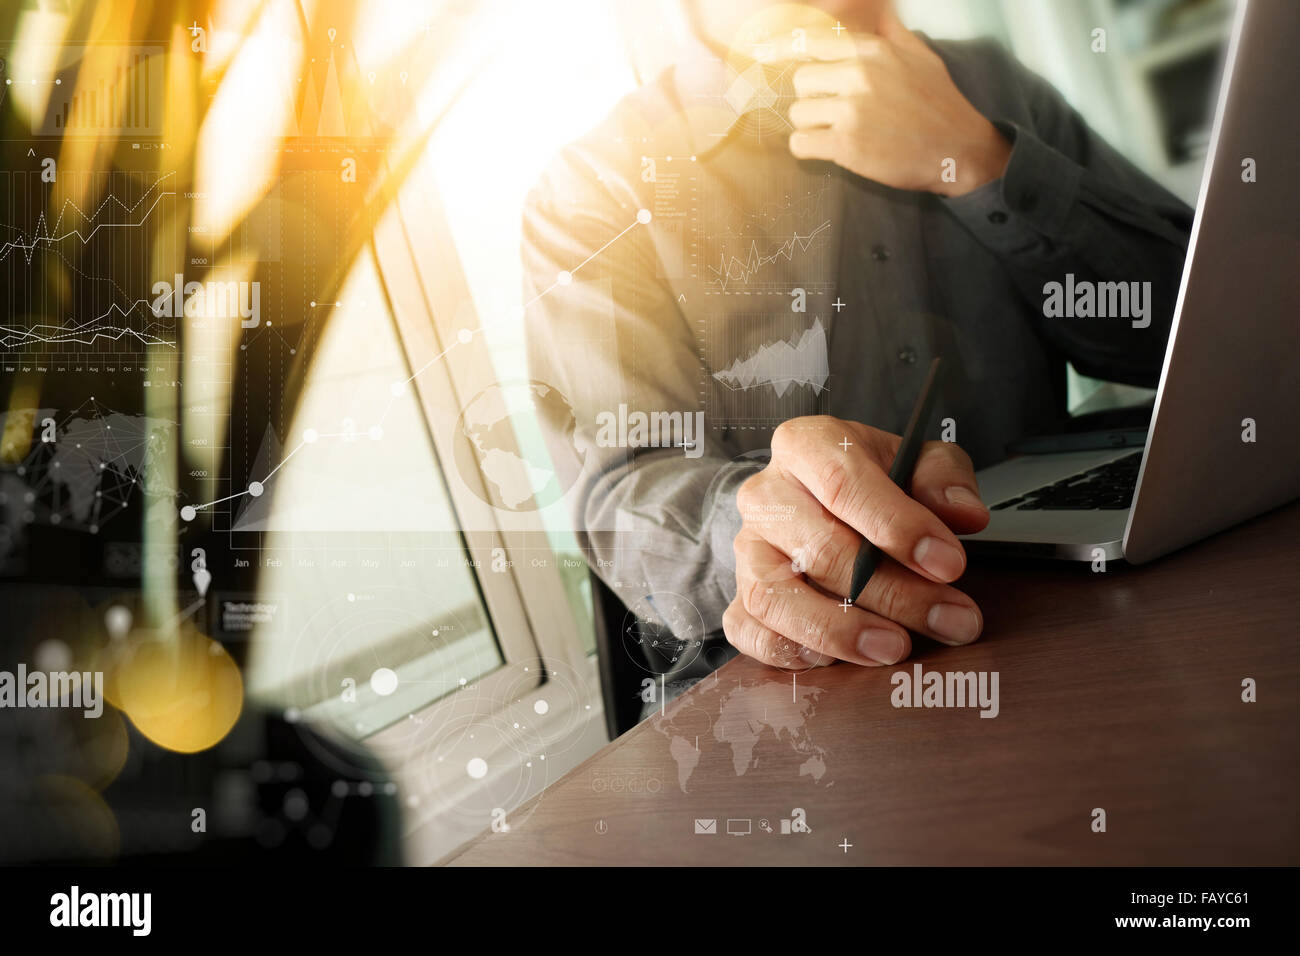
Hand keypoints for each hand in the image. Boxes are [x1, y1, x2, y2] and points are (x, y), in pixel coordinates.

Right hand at [723, 415, 989, 669]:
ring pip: (774, 596)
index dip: (898, 526)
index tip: (949, 563)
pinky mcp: (740, 597)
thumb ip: (942, 478)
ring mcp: (747, 550)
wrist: (823, 504)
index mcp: (804, 446)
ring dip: (839, 631)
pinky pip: (748, 631)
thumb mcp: (915, 462)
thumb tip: (964, 513)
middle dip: (894, 593)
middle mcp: (765, 496)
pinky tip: (836, 660)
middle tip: (951, 619)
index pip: (841, 481)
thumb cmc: (872, 483)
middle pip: (819, 549)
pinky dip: (788, 651)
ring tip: (896, 648)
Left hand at [786, 8, 1010, 195]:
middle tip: (835, 112)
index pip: (812, 41)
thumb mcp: (920, 56)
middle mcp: (859, 76)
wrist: (959, 150)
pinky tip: (827, 149)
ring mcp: (852, 112)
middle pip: (801, 81)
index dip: (781, 47)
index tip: (760, 52)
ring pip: (798, 114)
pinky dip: (807, 149)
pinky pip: (801, 144)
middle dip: (812, 98)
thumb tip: (881, 8)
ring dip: (811, 126)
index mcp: (873, 51)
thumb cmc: (940, 104)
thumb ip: (891, 32)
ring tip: (838, 132)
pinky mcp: (847, 147)